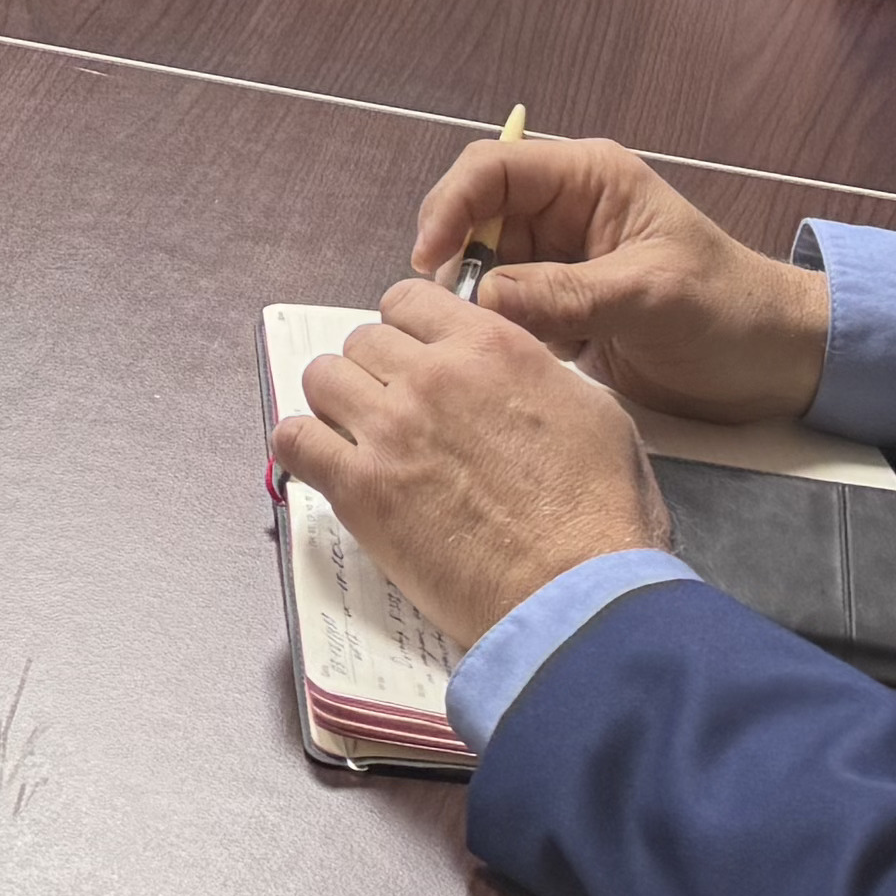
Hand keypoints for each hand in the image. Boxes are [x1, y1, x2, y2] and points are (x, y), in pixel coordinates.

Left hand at [267, 276, 675, 651]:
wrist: (577, 596)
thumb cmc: (602, 516)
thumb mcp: (595, 413)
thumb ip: (534, 376)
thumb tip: (505, 377)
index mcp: (489, 347)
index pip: (409, 299)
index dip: (407, 328)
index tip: (413, 357)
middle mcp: (431, 375)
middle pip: (362, 341)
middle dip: (375, 370)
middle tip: (396, 412)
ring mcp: (389, 429)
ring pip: (322, 379)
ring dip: (336, 403)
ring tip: (360, 438)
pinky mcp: (360, 489)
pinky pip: (294, 441)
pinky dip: (301, 448)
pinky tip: (323, 465)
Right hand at [401, 134, 835, 425]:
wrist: (779, 366)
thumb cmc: (728, 312)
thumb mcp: (649, 297)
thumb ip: (565, 294)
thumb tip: (482, 299)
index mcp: (588, 180)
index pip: (493, 169)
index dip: (450, 207)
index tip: (430, 261)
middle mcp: (565, 211)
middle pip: (477, 219)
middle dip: (461, 264)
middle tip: (456, 318)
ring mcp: (562, 260)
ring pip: (487, 270)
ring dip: (485, 307)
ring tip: (503, 345)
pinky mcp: (564, 306)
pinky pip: (509, 311)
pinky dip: (508, 334)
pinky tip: (537, 358)